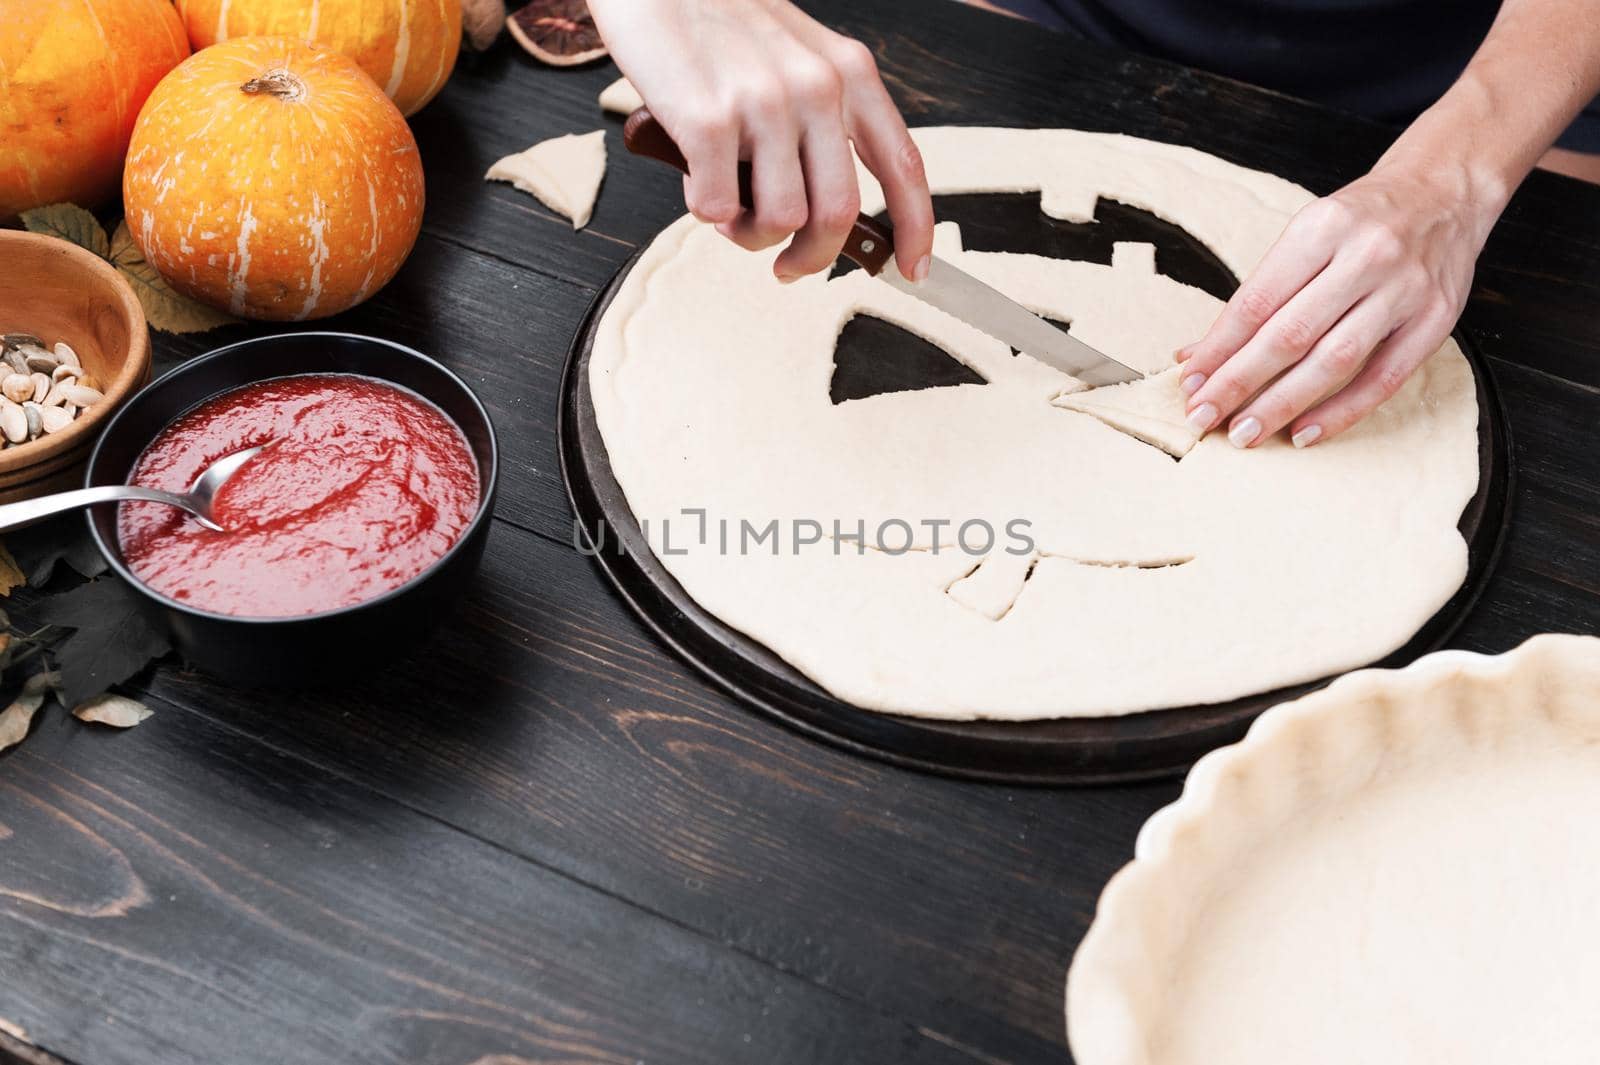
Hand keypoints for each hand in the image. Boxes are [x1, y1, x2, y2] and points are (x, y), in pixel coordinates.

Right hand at [589, 0, 933, 283]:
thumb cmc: (720, 23)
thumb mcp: (799, 56)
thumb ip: (825, 119)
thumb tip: (831, 212)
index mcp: (849, 72)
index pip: (903, 165)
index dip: (915, 228)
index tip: (913, 270)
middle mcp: (817, 86)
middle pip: (838, 214)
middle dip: (813, 259)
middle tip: (788, 267)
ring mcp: (763, 103)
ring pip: (780, 221)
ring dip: (749, 236)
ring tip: (728, 210)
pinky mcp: (707, 119)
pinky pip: (717, 208)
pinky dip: (704, 210)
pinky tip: (695, 181)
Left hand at [1175, 163, 1497, 447]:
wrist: (1445, 191)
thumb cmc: (1360, 221)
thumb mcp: (1306, 235)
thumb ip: (1258, 295)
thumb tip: (1196, 356)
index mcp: (1321, 229)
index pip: (1257, 301)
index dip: (1219, 348)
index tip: (1189, 382)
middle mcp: (1365, 256)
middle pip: (1289, 335)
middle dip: (1239, 382)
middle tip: (1203, 417)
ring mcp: (1405, 290)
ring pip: (1333, 361)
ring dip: (1281, 404)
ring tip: (1244, 433)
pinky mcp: (1436, 321)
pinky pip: (1383, 379)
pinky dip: (1340, 411)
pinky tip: (1303, 433)